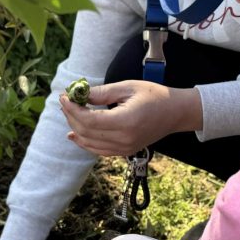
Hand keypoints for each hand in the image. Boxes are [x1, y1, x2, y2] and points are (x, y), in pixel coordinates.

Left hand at [59, 80, 202, 156]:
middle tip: (66, 101)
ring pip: (89, 143)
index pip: (89, 120)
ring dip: (75, 128)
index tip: (64, 96)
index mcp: (126, 121)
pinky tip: (74, 134)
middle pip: (86, 132)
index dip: (73, 109)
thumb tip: (78, 94)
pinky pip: (98, 150)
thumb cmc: (154, 95)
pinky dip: (84, 142)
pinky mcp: (125, 151)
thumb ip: (102, 93)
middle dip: (71, 116)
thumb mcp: (127, 87)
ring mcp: (124, 148)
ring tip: (69, 112)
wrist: (175, 113)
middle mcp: (124, 139)